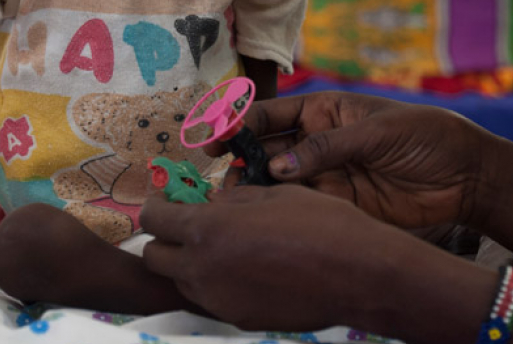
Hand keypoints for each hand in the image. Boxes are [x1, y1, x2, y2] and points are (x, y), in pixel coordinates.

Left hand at [140, 186, 419, 331]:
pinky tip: (249, 272)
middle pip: (154, 257)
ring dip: (190, 263)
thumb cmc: (322, 224)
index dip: (157, 206)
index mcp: (208, 229)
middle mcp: (203, 268)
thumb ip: (234, 200)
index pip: (154, 219)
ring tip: (224, 250)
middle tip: (190, 227)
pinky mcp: (238, 319)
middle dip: (165, 239)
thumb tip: (213, 203)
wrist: (358, 274)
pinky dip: (218, 284)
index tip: (166, 202)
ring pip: (181, 281)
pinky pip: (212, 299)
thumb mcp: (275, 194)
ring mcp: (219, 299)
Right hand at [221, 91, 505, 229]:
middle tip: (222, 179)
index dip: (240, 124)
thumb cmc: (426, 135)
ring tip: (233, 202)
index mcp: (324, 111)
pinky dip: (282, 212)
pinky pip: (303, 207)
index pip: (272, 115)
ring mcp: (327, 175)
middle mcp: (318, 142)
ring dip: (256, 191)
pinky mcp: (340, 205)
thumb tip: (279, 167)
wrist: (466, 175)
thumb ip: (327, 148)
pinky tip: (263, 218)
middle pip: (268, 151)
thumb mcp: (376, 132)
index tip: (216, 138)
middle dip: (241, 162)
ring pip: (279, 183)